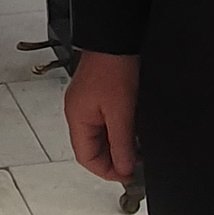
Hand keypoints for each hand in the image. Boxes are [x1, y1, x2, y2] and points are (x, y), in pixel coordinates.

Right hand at [66, 49, 139, 184]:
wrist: (116, 39)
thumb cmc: (113, 67)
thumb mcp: (121, 112)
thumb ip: (122, 143)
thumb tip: (124, 168)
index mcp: (77, 119)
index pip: (87, 158)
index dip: (107, 171)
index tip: (128, 175)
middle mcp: (78, 114)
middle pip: (92, 150)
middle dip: (113, 160)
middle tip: (135, 164)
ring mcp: (86, 105)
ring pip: (100, 138)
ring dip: (117, 146)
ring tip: (136, 149)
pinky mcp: (97, 97)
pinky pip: (105, 124)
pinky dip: (118, 132)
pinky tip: (132, 131)